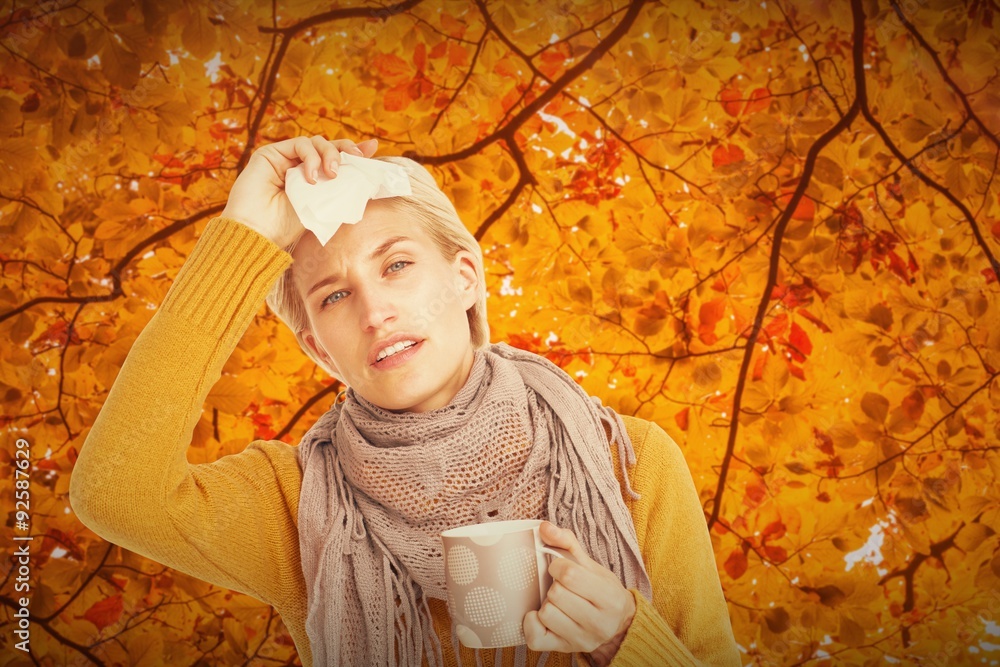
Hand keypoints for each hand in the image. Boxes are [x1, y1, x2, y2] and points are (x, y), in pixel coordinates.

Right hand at [221, 136, 378, 246]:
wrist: (259, 233)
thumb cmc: (289, 226)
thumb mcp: (325, 204)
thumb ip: (342, 185)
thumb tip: (365, 170)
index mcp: (313, 179)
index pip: (336, 158)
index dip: (353, 151)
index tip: (371, 149)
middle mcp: (299, 166)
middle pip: (328, 146)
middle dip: (344, 150)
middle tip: (352, 163)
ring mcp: (285, 159)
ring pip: (315, 142)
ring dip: (329, 155)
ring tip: (330, 175)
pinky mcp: (271, 154)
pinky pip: (300, 144)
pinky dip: (311, 157)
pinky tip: (311, 178)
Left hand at [523, 521, 636, 665]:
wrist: (617, 624)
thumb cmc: (600, 590)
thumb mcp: (590, 563)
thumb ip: (566, 542)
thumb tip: (544, 527)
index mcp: (609, 598)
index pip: (570, 574)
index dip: (557, 566)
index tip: (559, 568)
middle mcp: (599, 623)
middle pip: (556, 595)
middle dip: (554, 586)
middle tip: (562, 587)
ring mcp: (582, 640)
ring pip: (547, 614)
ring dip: (547, 604)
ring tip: (558, 603)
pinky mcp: (565, 649)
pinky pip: (536, 638)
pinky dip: (532, 623)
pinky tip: (541, 616)